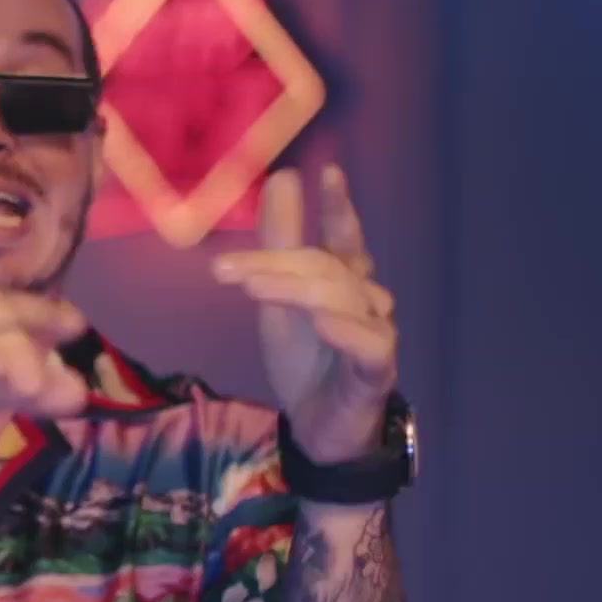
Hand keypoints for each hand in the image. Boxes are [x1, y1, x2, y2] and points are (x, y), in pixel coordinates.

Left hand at [214, 164, 397, 463]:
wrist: (316, 429)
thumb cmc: (304, 357)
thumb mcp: (277, 296)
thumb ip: (279, 242)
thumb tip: (283, 177)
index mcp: (344, 282)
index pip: (345, 239)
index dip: (338, 207)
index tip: (329, 172)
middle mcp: (366, 302)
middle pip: (326, 269)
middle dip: (275, 264)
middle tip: (223, 268)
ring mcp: (376, 334)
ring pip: (342, 301)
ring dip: (295, 291)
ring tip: (252, 288)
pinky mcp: (377, 371)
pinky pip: (370, 345)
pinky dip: (346, 331)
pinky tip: (323, 322)